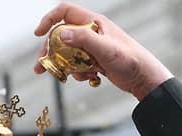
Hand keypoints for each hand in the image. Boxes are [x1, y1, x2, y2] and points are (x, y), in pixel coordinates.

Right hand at [34, 2, 172, 99]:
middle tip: (42, 66)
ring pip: (68, 53)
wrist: (143, 78)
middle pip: (61, 36)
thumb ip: (83, 40)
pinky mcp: (94, 60)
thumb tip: (61, 34)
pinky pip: (77, 64)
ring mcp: (93, 47)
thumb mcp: (106, 49)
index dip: (49, 20)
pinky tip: (88, 78)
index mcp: (93, 22)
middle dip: (50, 51)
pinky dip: (78, 72)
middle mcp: (91, 32)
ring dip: (63, 65)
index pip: (65, 12)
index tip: (38, 34)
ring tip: (62, 77)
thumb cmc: (130, 60)